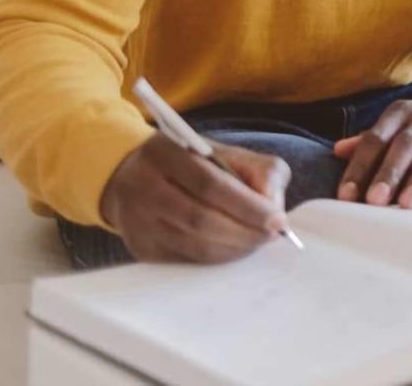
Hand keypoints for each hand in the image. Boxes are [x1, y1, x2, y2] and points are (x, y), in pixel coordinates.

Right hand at [99, 133, 290, 262]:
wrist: (134, 176)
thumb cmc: (192, 163)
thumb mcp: (225, 152)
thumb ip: (259, 170)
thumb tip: (273, 207)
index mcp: (164, 153)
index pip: (210, 185)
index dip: (247, 206)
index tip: (278, 220)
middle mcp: (143, 186)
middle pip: (200, 219)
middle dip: (244, 232)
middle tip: (271, 235)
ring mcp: (136, 221)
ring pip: (193, 245)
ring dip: (234, 248)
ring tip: (257, 241)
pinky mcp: (140, 247)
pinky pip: (185, 260)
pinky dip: (217, 257)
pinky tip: (233, 248)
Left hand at [332, 99, 411, 207]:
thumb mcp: (401, 126)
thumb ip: (372, 140)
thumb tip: (337, 151)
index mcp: (401, 113)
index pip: (375, 139)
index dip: (359, 166)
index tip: (346, 194)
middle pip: (404, 144)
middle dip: (388, 172)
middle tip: (374, 200)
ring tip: (407, 203)